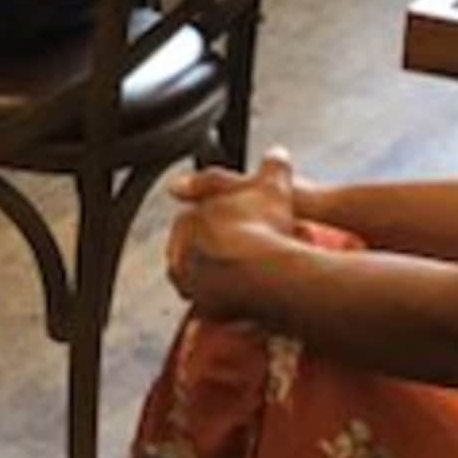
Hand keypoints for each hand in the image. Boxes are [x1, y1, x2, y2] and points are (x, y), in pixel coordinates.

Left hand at [164, 149, 305, 315]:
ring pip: (204, 275)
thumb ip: (272, 165)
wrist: (266, 273)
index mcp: (188, 217)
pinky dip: (227, 298)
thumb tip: (278, 152)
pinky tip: (247, 296)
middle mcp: (180, 249)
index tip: (246, 228)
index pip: (199, 219)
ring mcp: (189, 279)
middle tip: (249, 252)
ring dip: (222, 275)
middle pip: (199, 248)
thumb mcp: (274, 185)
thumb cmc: (266, 226)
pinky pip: (213, 301)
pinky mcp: (202, 305)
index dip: (227, 222)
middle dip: (221, 249)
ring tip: (251, 276)